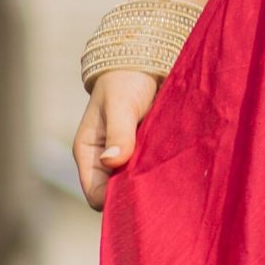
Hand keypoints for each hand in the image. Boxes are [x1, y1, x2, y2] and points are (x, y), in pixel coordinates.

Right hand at [73, 70, 158, 211]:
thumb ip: (118, 133)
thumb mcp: (120, 106)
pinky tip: (176, 173)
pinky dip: (160, 174)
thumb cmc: (124, 82)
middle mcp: (105, 161)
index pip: (96, 195)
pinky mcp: (145, 153)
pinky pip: (151, 172)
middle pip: (117, 195)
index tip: (139, 197)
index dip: (114, 201)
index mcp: (89, 154)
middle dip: (134, 197)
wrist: (142, 63)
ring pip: (135, 186)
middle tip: (160, 192)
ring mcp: (126, 158)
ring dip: (149, 186)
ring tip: (170, 183)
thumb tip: (112, 161)